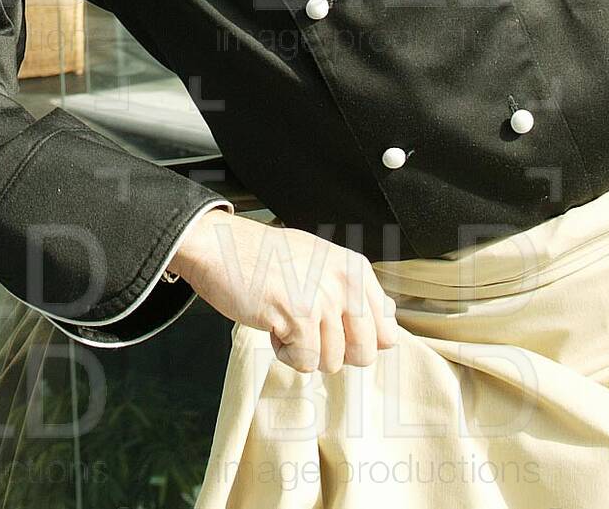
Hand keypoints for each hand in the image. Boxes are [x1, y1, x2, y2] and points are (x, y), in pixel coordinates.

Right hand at [170, 209, 398, 373]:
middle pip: (364, 354)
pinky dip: (284, 354)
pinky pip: (305, 362)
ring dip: (303, 351)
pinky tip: (272, 326)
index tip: (331, 330)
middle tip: (306, 330)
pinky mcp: (299, 315)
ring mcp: (324, 298)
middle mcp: (346, 282)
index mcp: (356, 270)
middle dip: (333, 353)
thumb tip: (389, 317)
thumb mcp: (320, 262)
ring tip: (284, 320)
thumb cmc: (264, 258)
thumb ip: (354, 290)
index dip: (357, 342)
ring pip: (332, 363)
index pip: (387, 332)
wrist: (219, 246)